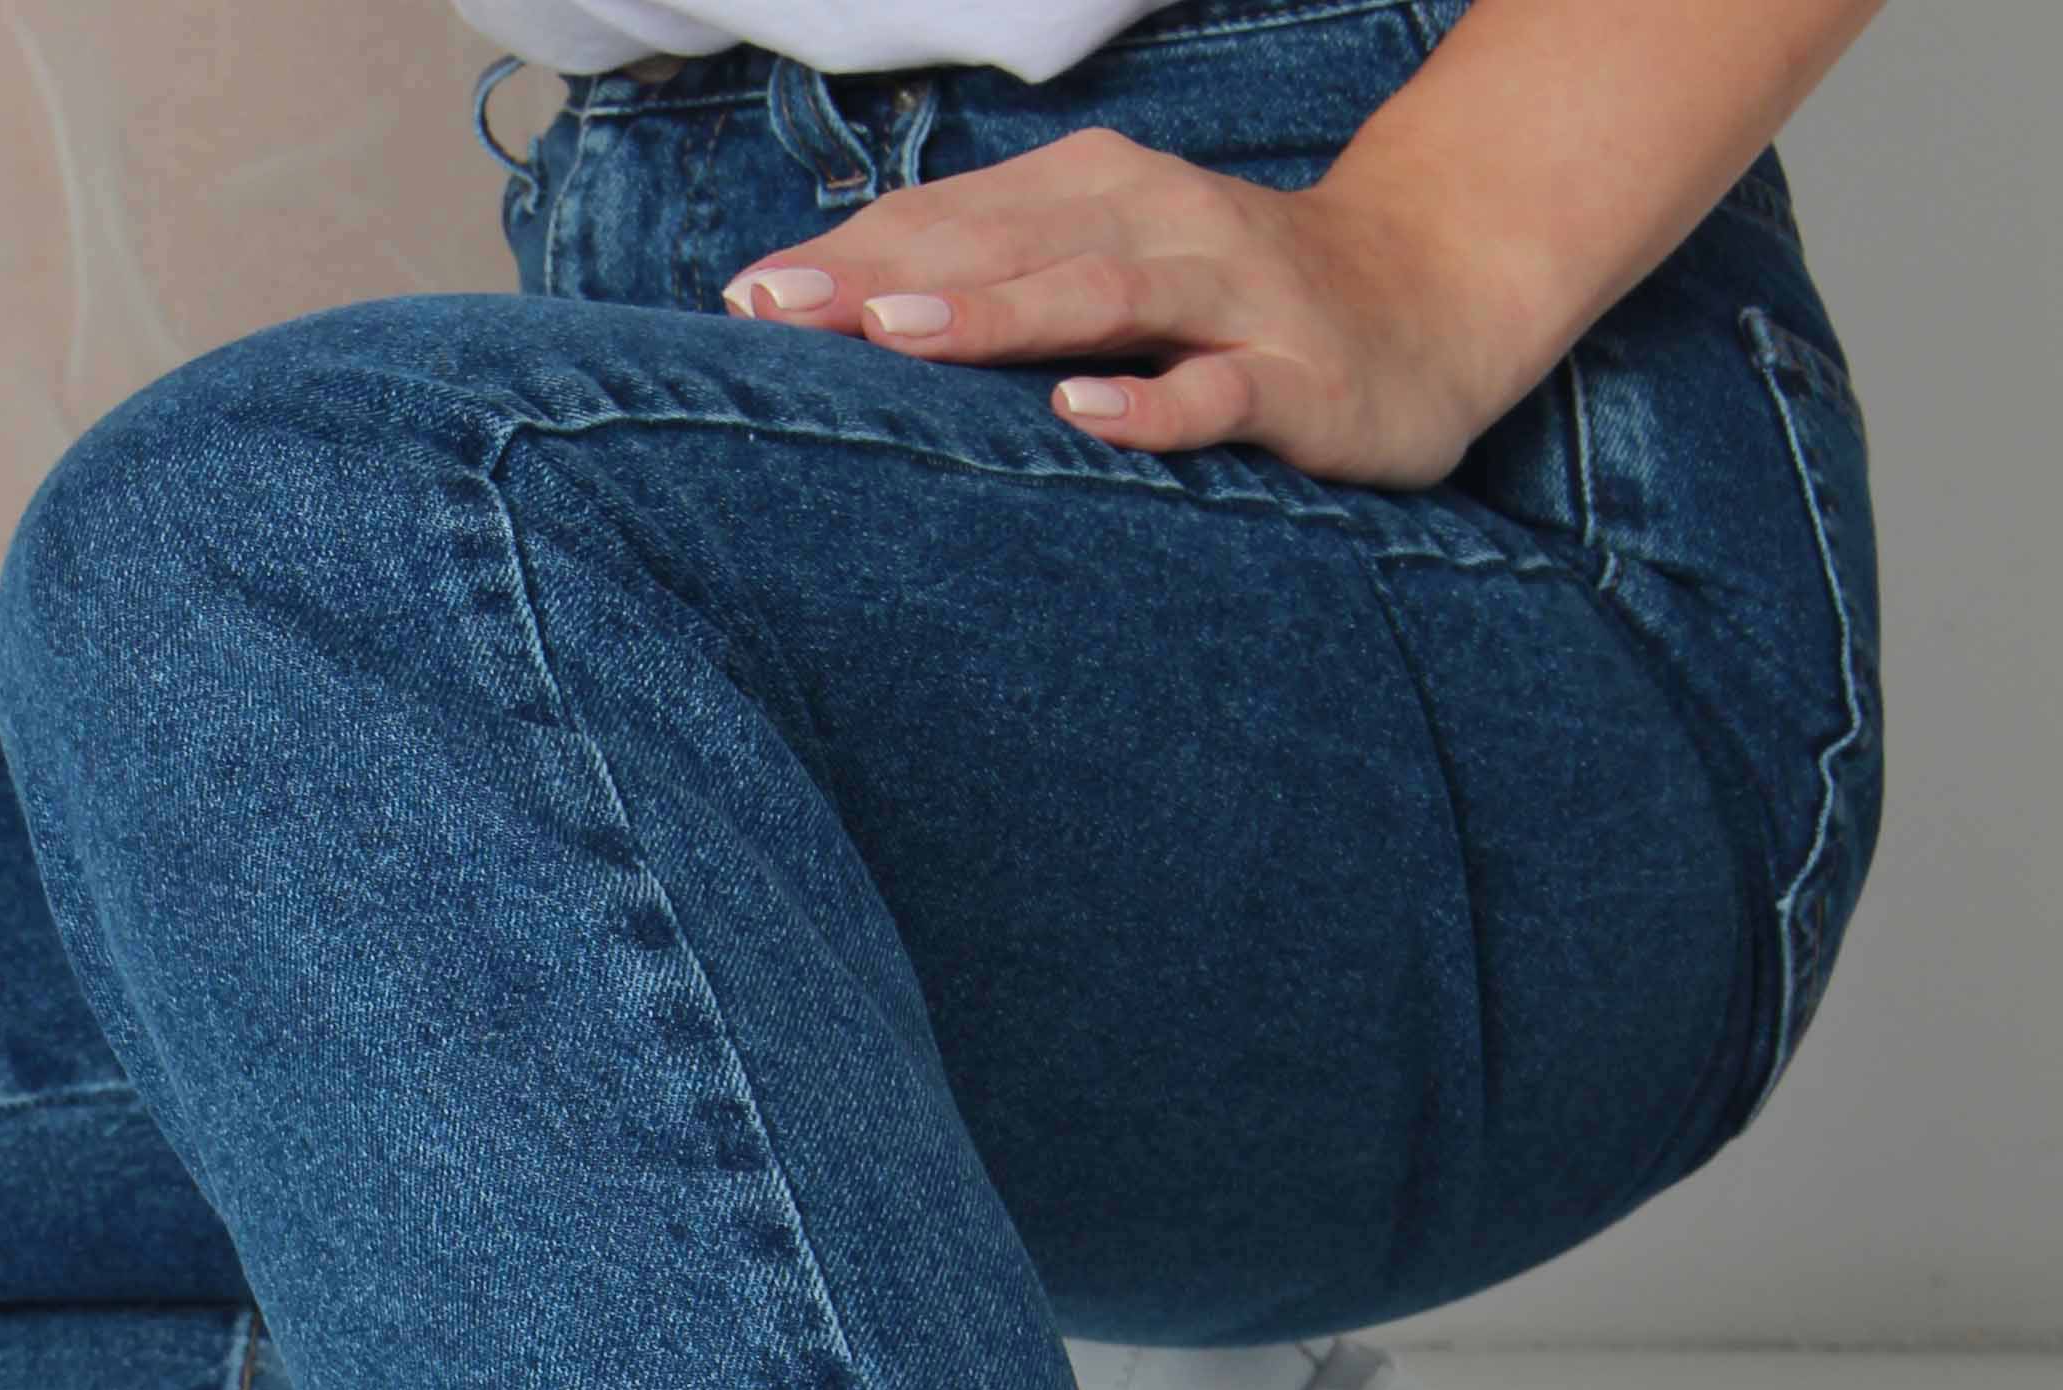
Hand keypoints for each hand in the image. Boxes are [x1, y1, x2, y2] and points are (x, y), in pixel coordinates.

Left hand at [723, 128, 1522, 491]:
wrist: (1426, 300)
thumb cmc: (1225, 301)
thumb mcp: (1103, 274)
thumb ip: (993, 285)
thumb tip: (843, 315)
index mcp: (1091, 195)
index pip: (950, 220)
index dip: (848, 257)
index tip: (744, 301)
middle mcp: (1151, 223)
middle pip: (1001, 244)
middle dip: (886, 276)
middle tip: (779, 312)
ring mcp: (1226, 295)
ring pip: (1096, 297)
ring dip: (994, 312)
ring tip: (897, 335)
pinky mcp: (1292, 376)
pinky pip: (1214, 390)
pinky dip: (1149, 401)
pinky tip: (1078, 413)